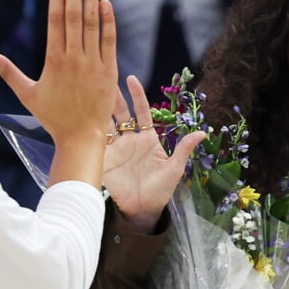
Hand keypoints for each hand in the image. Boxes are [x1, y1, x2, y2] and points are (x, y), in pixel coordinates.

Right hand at [0, 0, 116, 182]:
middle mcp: (73, 59)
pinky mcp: (109, 72)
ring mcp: (92, 64)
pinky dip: (108, 22)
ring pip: (92, 25)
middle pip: (74, 17)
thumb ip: (8, 72)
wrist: (80, 138)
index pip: (55, 21)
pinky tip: (105, 3)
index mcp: (53, 60)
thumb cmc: (53, 117)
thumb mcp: (27, 94)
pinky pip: (109, 42)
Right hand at [99, 74, 204, 228]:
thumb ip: (184, 149)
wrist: (140, 211)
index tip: (131, 79)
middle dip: (114, 96)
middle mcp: (130, 140)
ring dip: (100, 107)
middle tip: (105, 77)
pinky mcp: (103, 158)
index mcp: (148, 139)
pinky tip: (84, 114)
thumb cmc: (159, 193)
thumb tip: (203, 132)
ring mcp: (115, 148)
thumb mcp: (174, 170)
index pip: (141, 111)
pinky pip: (97, 139)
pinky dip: (90, 126)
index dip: (136, 95)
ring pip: (106, 122)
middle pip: (121, 112)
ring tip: (92, 89)